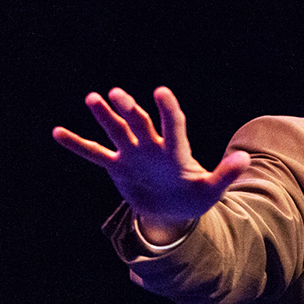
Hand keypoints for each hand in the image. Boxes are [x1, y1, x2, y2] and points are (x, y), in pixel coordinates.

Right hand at [53, 87, 249, 243]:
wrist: (173, 212)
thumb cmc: (194, 198)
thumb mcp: (212, 190)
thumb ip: (226, 174)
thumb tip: (246, 160)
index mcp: (176, 151)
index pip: (172, 125)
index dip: (168, 110)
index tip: (161, 92)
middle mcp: (152, 148)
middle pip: (140, 124)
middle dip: (130, 110)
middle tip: (117, 94)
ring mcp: (133, 156)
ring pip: (117, 132)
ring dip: (105, 116)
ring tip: (93, 98)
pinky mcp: (118, 167)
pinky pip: (95, 154)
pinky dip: (78, 145)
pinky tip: (58, 132)